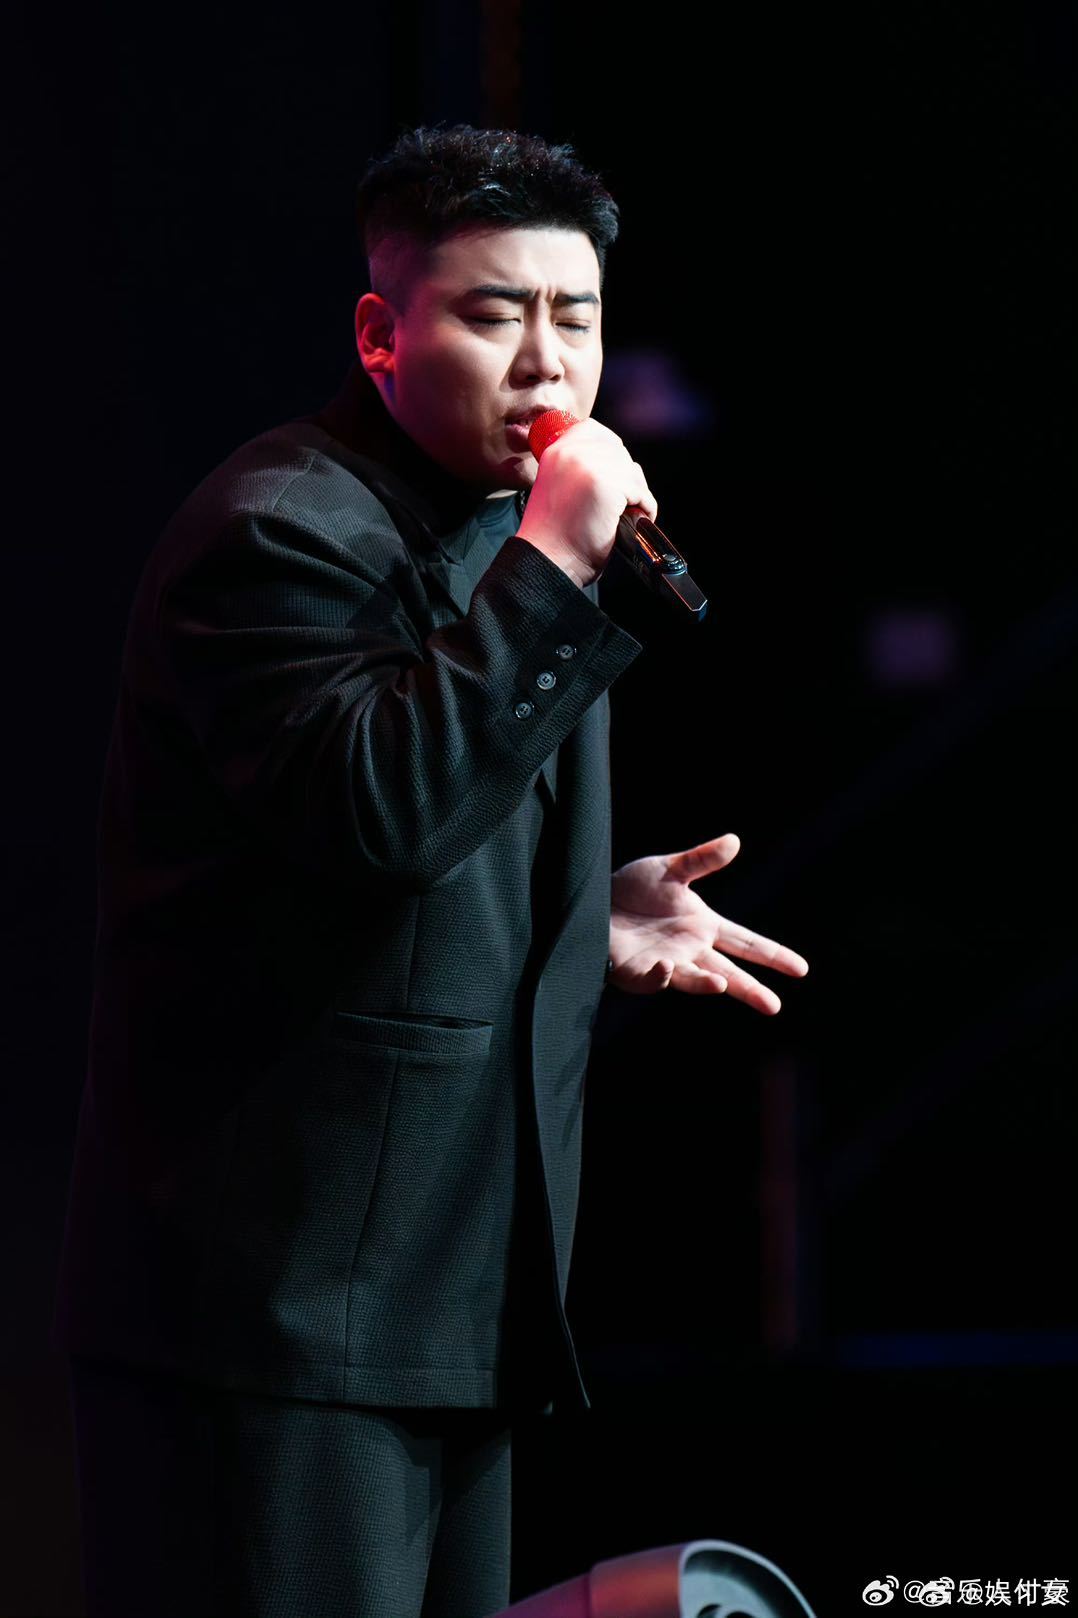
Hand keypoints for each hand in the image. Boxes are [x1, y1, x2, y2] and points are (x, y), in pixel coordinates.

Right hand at [516, 416, 656, 585]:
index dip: (609, 450)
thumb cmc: (553, 534)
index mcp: (556, 451)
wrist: (547, 560)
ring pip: (631, 472)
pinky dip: (643, 509)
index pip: (593, 430)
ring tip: (625, 513)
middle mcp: (572, 452)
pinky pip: (640, 493)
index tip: (613, 473)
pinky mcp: (608, 485)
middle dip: (625, 477)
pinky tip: (632, 521)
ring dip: (635, 494)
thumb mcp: (557, 486)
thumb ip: (577, 467)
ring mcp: (591, 466)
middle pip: (618, 451)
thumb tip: (615, 462)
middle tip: (622, 502)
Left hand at [608, 833, 808, 1014]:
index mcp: (703, 927)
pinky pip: (654, 978)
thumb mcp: (669, 869)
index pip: (746, 942)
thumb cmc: (633, 889)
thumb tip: (734, 841)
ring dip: (707, 983)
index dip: (773, 955)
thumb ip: (701, 859)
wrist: (593, 902)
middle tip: (774, 1007)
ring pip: (694, 979)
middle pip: (728, 973)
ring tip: (721, 985)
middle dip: (750, 990)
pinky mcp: (639, 973)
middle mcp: (691, 950)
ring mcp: (667, 965)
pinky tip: (667, 967)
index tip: (801, 968)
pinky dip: (662, 976)